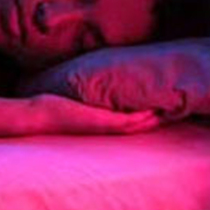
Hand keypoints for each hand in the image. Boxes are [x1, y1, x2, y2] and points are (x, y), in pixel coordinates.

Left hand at [29, 94, 161, 135]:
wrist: (36, 117)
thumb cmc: (49, 108)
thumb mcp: (69, 100)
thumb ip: (79, 94)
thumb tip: (78, 82)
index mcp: (97, 123)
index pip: (124, 121)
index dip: (142, 116)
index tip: (156, 108)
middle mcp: (101, 128)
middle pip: (134, 125)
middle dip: (152, 119)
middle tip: (172, 110)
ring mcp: (101, 126)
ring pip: (133, 125)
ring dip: (151, 119)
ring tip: (170, 111)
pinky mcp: (98, 122)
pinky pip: (124, 122)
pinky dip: (139, 118)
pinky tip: (153, 113)